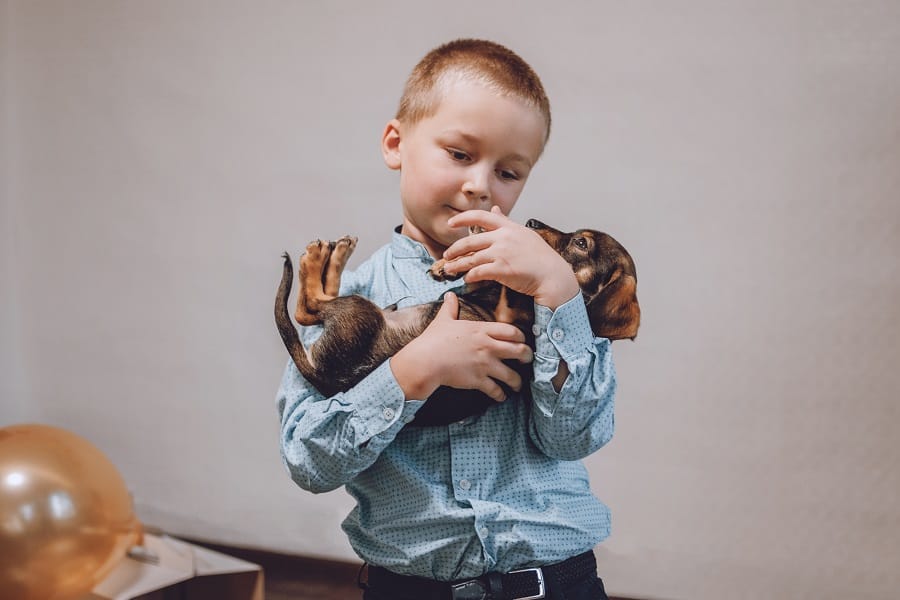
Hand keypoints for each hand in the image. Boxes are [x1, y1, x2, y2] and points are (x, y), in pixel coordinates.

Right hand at [390, 292, 532, 401]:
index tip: (523, 341)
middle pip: (520, 351)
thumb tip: (449, 295)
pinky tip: (501, 396)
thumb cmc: (433, 340)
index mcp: (482, 330)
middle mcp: (488, 347)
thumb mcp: (443, 320)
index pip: (512, 331)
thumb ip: (450, 308)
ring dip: (517, 381)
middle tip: (528, 360)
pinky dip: (500, 395)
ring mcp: (485, 365)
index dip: (521, 337)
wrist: (425, 361)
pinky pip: (496, 390)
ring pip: (512, 375)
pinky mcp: (478, 380)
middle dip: (528, 357)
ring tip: (517, 384)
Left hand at [442, 206, 579, 308]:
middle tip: (446, 256)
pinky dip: (470, 276)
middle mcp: (503, 238)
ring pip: (471, 258)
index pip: (481, 216)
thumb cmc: (540, 256)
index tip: (450, 223)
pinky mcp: (502, 269)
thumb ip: (506, 222)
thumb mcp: (524, 233)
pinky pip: (478, 272)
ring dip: (457, 265)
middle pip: (470, 241)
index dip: (462, 218)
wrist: (552, 275)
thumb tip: (495, 209)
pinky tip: (466, 279)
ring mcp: (502, 253)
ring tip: (449, 270)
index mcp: (508, 227)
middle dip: (454, 250)